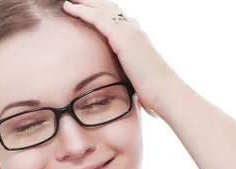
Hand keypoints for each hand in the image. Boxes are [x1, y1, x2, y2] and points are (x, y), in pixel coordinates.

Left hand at [63, 0, 178, 117]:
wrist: (166, 92)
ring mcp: (129, 33)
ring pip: (101, 9)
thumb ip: (130, 76)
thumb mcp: (139, 79)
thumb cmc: (154, 92)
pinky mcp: (123, 39)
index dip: (101, 10)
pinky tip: (69, 8)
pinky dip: (82, 12)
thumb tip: (126, 86)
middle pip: (108, 8)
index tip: (88, 7)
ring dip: (83, 2)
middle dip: (91, 1)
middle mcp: (134, 30)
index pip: (117, 17)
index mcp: (138, 38)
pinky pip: (97, 19)